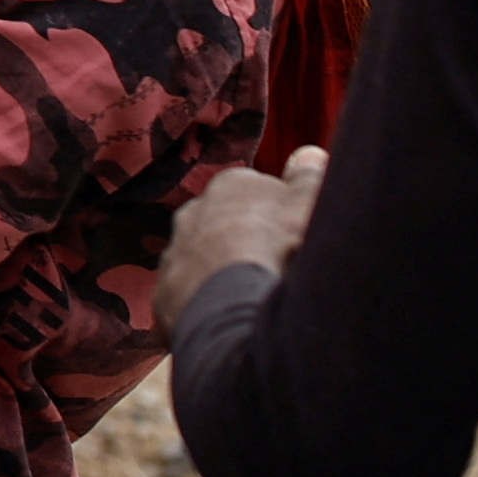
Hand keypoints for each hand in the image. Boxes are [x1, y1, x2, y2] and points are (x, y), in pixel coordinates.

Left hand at [160, 145, 324, 333]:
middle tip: (281, 271)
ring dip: (227, 276)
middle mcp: (193, 214)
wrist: (236, 303)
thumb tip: (309, 153)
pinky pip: (192, 299)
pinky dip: (212, 308)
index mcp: (229, 186)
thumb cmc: (283, 246)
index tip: (301, 238)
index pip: (258, 194)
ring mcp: (175, 255)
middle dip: (248, 243)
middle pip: (227, 226)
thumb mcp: (311, 203)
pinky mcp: (166, 297)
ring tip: (259, 301)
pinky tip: (236, 322)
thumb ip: (310, 177)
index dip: (283, 217)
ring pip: (205, 262)